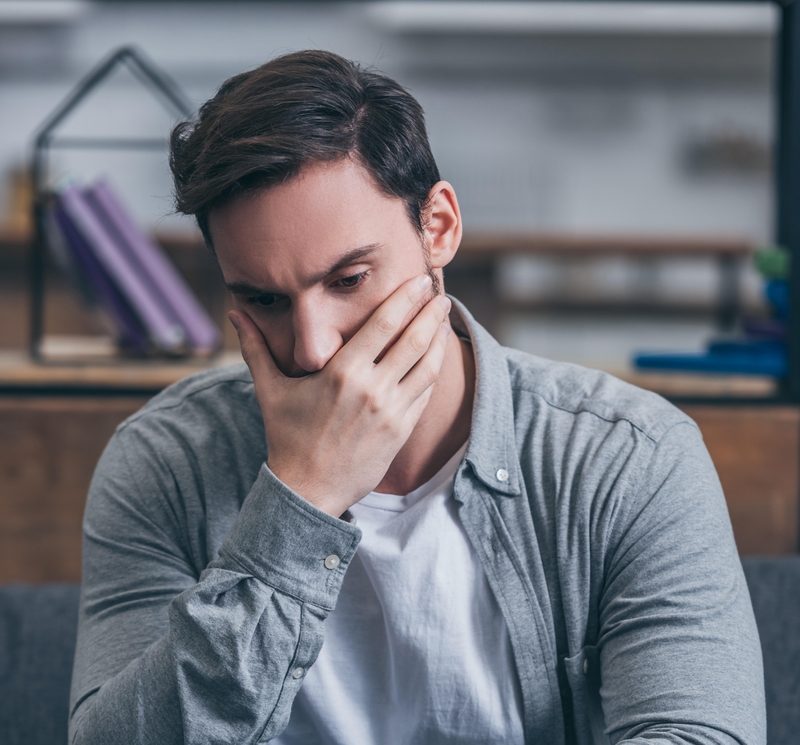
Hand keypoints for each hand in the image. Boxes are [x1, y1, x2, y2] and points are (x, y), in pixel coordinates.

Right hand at [229, 275, 451, 516]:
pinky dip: (434, 370)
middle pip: (413, 340)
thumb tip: (235, 314)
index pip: (383, 324)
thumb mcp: (270, 391)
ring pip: (427, 366)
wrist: (308, 490)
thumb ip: (256, 348)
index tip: (420, 281)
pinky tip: (436, 355)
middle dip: (432, 313)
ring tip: (444, 320)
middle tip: (441, 295)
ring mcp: (390, 412)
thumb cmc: (287, 437)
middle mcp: (371, 389)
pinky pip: (425, 393)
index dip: (406, 298)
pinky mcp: (401, 431)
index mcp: (341, 373)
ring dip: (439, 339)